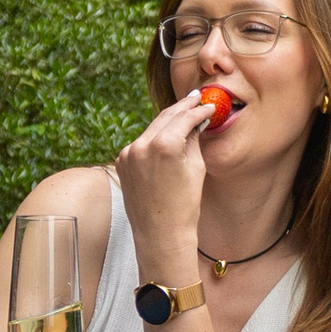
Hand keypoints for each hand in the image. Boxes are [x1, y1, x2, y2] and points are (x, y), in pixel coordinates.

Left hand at [114, 91, 217, 276]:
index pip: (185, 118)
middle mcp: (142, 145)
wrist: (161, 234)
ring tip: (183, 113)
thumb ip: (193, 138)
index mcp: (164, 144)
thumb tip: (196, 122)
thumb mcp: (196, 167)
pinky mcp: (121, 162)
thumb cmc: (184, 205)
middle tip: (196, 98)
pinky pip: (141, 143)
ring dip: (167, 121)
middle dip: (182, 108)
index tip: (209, 105)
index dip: (199, 110)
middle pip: (166, 117)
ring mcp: (128, 153)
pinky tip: (165, 135)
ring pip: (152, 129)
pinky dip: (154, 138)